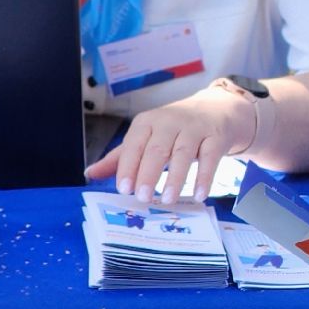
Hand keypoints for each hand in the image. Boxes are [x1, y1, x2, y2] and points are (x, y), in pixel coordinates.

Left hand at [83, 85, 254, 202]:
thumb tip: (90, 174)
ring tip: (169, 199)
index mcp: (147, 122)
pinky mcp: (216, 137)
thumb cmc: (175, 128)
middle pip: (157, 149)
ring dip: (176, 178)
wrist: (218, 109)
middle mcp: (170, 122)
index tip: (124, 189)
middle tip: (143, 197)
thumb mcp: (146, 136)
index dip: (128, 166)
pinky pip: (210, 157)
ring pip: (183, 154)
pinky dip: (205, 177)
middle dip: (149, 174)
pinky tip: (199, 195)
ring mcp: (195, 128)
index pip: (134, 144)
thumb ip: (120, 157)